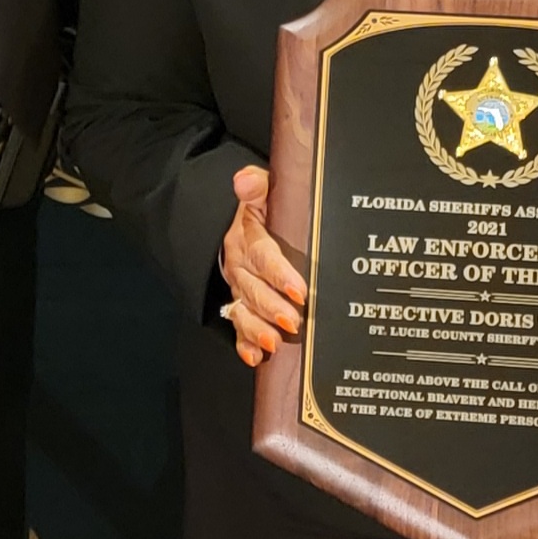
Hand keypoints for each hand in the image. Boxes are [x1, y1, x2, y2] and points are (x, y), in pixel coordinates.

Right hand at [218, 165, 306, 367]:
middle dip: (271, 307)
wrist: (240, 225)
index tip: (299, 290)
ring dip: (258, 329)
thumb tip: (244, 181)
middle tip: (292, 320)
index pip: (262, 255)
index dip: (279, 274)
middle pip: (253, 289)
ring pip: (244, 311)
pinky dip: (245, 344)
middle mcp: (239, 265)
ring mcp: (239, 287)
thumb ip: (258, 185)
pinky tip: (255, 358)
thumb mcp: (263, 191)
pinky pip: (238, 326)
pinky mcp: (240, 304)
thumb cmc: (262, 209)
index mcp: (247, 236)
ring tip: (274, 343)